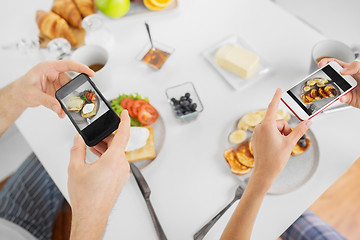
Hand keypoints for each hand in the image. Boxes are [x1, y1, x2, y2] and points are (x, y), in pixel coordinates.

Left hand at [13, 60, 93, 117]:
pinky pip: (64, 97)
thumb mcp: (33, 94)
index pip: (68, 64)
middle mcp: (53, 74)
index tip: (91, 72)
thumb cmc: (21, 89)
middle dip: (74, 92)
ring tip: (65, 109)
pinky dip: (63, 105)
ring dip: (68, 100)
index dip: (81, 67)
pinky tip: (61, 111)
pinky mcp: (56, 90)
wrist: (17, 95)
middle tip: (77, 100)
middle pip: (70, 80)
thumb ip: (46, 101)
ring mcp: (55, 82)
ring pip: (68, 90)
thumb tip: (58, 107)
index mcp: (48, 67)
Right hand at [68, 110, 129, 238]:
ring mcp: (123, 173)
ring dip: (106, 148)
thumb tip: (78, 139)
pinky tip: (96, 159)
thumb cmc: (86, 197)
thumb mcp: (75, 168)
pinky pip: (117, 162)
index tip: (125, 113)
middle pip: (118, 143)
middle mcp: (122, 165)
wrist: (91, 215)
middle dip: (106, 138)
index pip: (124, 134)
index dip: (125, 121)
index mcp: (114, 159)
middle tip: (94, 137)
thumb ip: (77, 149)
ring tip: (92, 149)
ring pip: (117, 153)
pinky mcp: (121, 179)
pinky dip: (108, 157)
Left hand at [250, 89, 311, 188]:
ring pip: (273, 128)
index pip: (273, 107)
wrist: (264, 172)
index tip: (278, 89)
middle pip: (278, 122)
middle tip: (285, 142)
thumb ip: (299, 130)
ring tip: (279, 146)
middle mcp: (260, 127)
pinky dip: (273, 137)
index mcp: (267, 126)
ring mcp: (257, 133)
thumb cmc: (274, 160)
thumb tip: (308, 122)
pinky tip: (273, 148)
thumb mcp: (290, 143)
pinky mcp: (256, 138)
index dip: (277, 97)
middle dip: (285, 130)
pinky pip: (268, 133)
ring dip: (279, 134)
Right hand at [318, 58, 359, 108]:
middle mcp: (347, 79)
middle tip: (323, 78)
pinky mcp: (348, 98)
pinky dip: (340, 98)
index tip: (322, 63)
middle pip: (332, 76)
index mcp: (351, 70)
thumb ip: (355, 67)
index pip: (337, 63)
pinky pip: (340, 98)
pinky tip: (343, 97)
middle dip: (326, 77)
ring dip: (332, 89)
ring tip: (333, 89)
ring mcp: (347, 89)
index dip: (328, 62)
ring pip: (334, 88)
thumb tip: (343, 70)